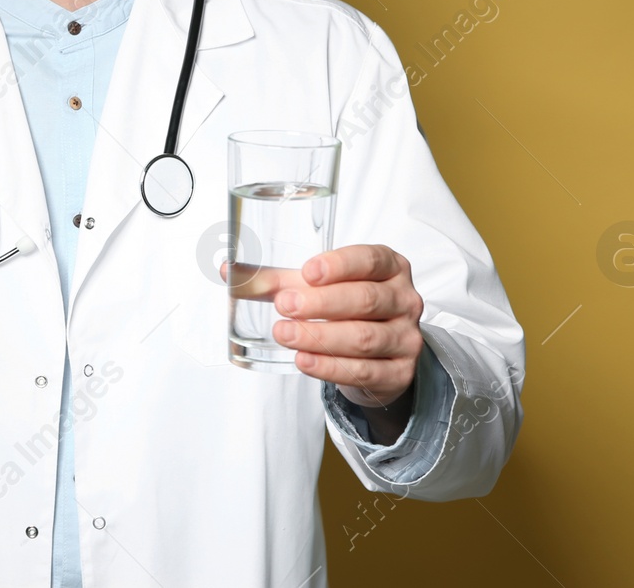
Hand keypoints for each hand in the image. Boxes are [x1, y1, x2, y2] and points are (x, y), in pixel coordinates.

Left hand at [227, 244, 423, 405]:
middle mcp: (404, 299)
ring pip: (364, 338)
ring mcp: (405, 338)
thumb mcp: (320, 288)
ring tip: (284, 333)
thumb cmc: (347, 309)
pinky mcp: (399, 372)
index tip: (308, 271)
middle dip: (322, 303)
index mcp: (389, 267)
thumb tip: (228, 271)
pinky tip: (303, 360)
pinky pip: (364, 371)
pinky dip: (329, 367)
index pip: (372, 259)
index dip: (341, 264)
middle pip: (367, 299)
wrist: (381, 356)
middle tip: (285, 305)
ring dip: (320, 337)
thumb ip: (278, 279)